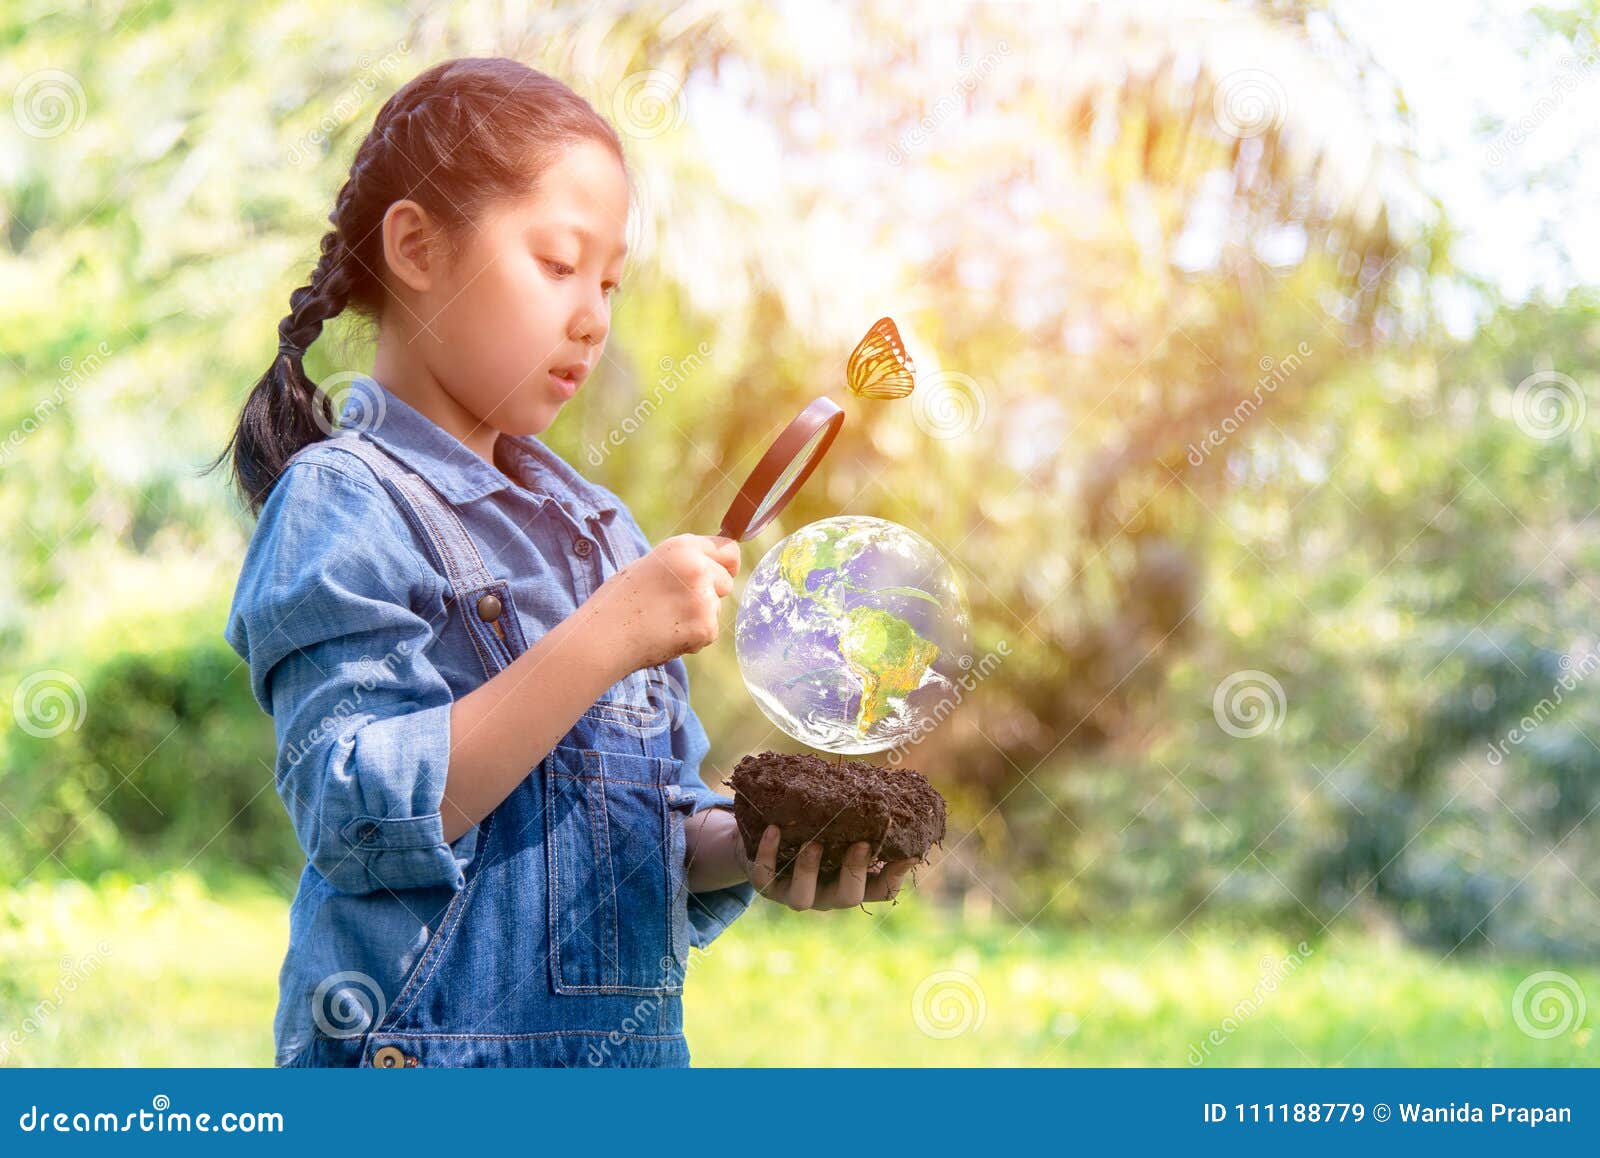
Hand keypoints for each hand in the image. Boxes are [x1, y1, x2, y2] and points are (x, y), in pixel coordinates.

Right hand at [588, 533, 739, 669]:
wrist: (604, 636)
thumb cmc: (620, 600)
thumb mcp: (651, 565)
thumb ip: (684, 561)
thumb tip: (716, 566)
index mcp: (682, 548)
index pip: (729, 549)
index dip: (725, 563)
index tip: (724, 571)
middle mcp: (698, 568)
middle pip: (727, 581)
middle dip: (710, 592)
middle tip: (675, 603)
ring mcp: (704, 599)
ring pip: (716, 608)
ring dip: (698, 616)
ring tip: (663, 619)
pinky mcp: (706, 628)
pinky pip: (709, 631)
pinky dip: (693, 636)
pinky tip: (666, 634)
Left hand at [736, 824, 920, 911]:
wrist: (765, 838)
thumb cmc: (814, 827)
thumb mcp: (840, 825)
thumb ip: (861, 817)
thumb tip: (890, 791)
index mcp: (851, 881)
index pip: (881, 890)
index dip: (896, 876)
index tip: (909, 854)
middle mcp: (827, 893)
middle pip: (848, 898)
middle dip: (855, 871)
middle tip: (860, 845)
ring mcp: (795, 893)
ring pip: (803, 898)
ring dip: (809, 869)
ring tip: (812, 842)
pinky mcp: (766, 886)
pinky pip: (765, 877)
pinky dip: (768, 854)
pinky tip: (772, 829)